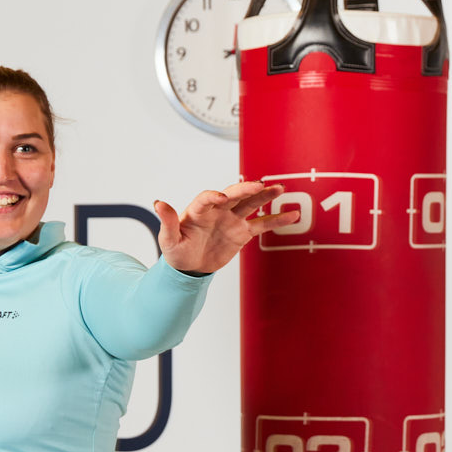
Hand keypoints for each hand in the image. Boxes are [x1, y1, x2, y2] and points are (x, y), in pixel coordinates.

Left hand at [152, 182, 302, 275]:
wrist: (189, 267)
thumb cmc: (177, 251)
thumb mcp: (168, 240)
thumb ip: (167, 222)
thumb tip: (159, 204)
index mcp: (198, 210)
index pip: (207, 198)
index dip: (214, 196)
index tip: (222, 197)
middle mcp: (217, 210)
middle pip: (234, 195)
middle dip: (245, 190)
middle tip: (258, 185)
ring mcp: (232, 219)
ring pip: (251, 204)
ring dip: (264, 196)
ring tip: (279, 188)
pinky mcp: (243, 232)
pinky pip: (262, 224)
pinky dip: (277, 220)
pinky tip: (291, 215)